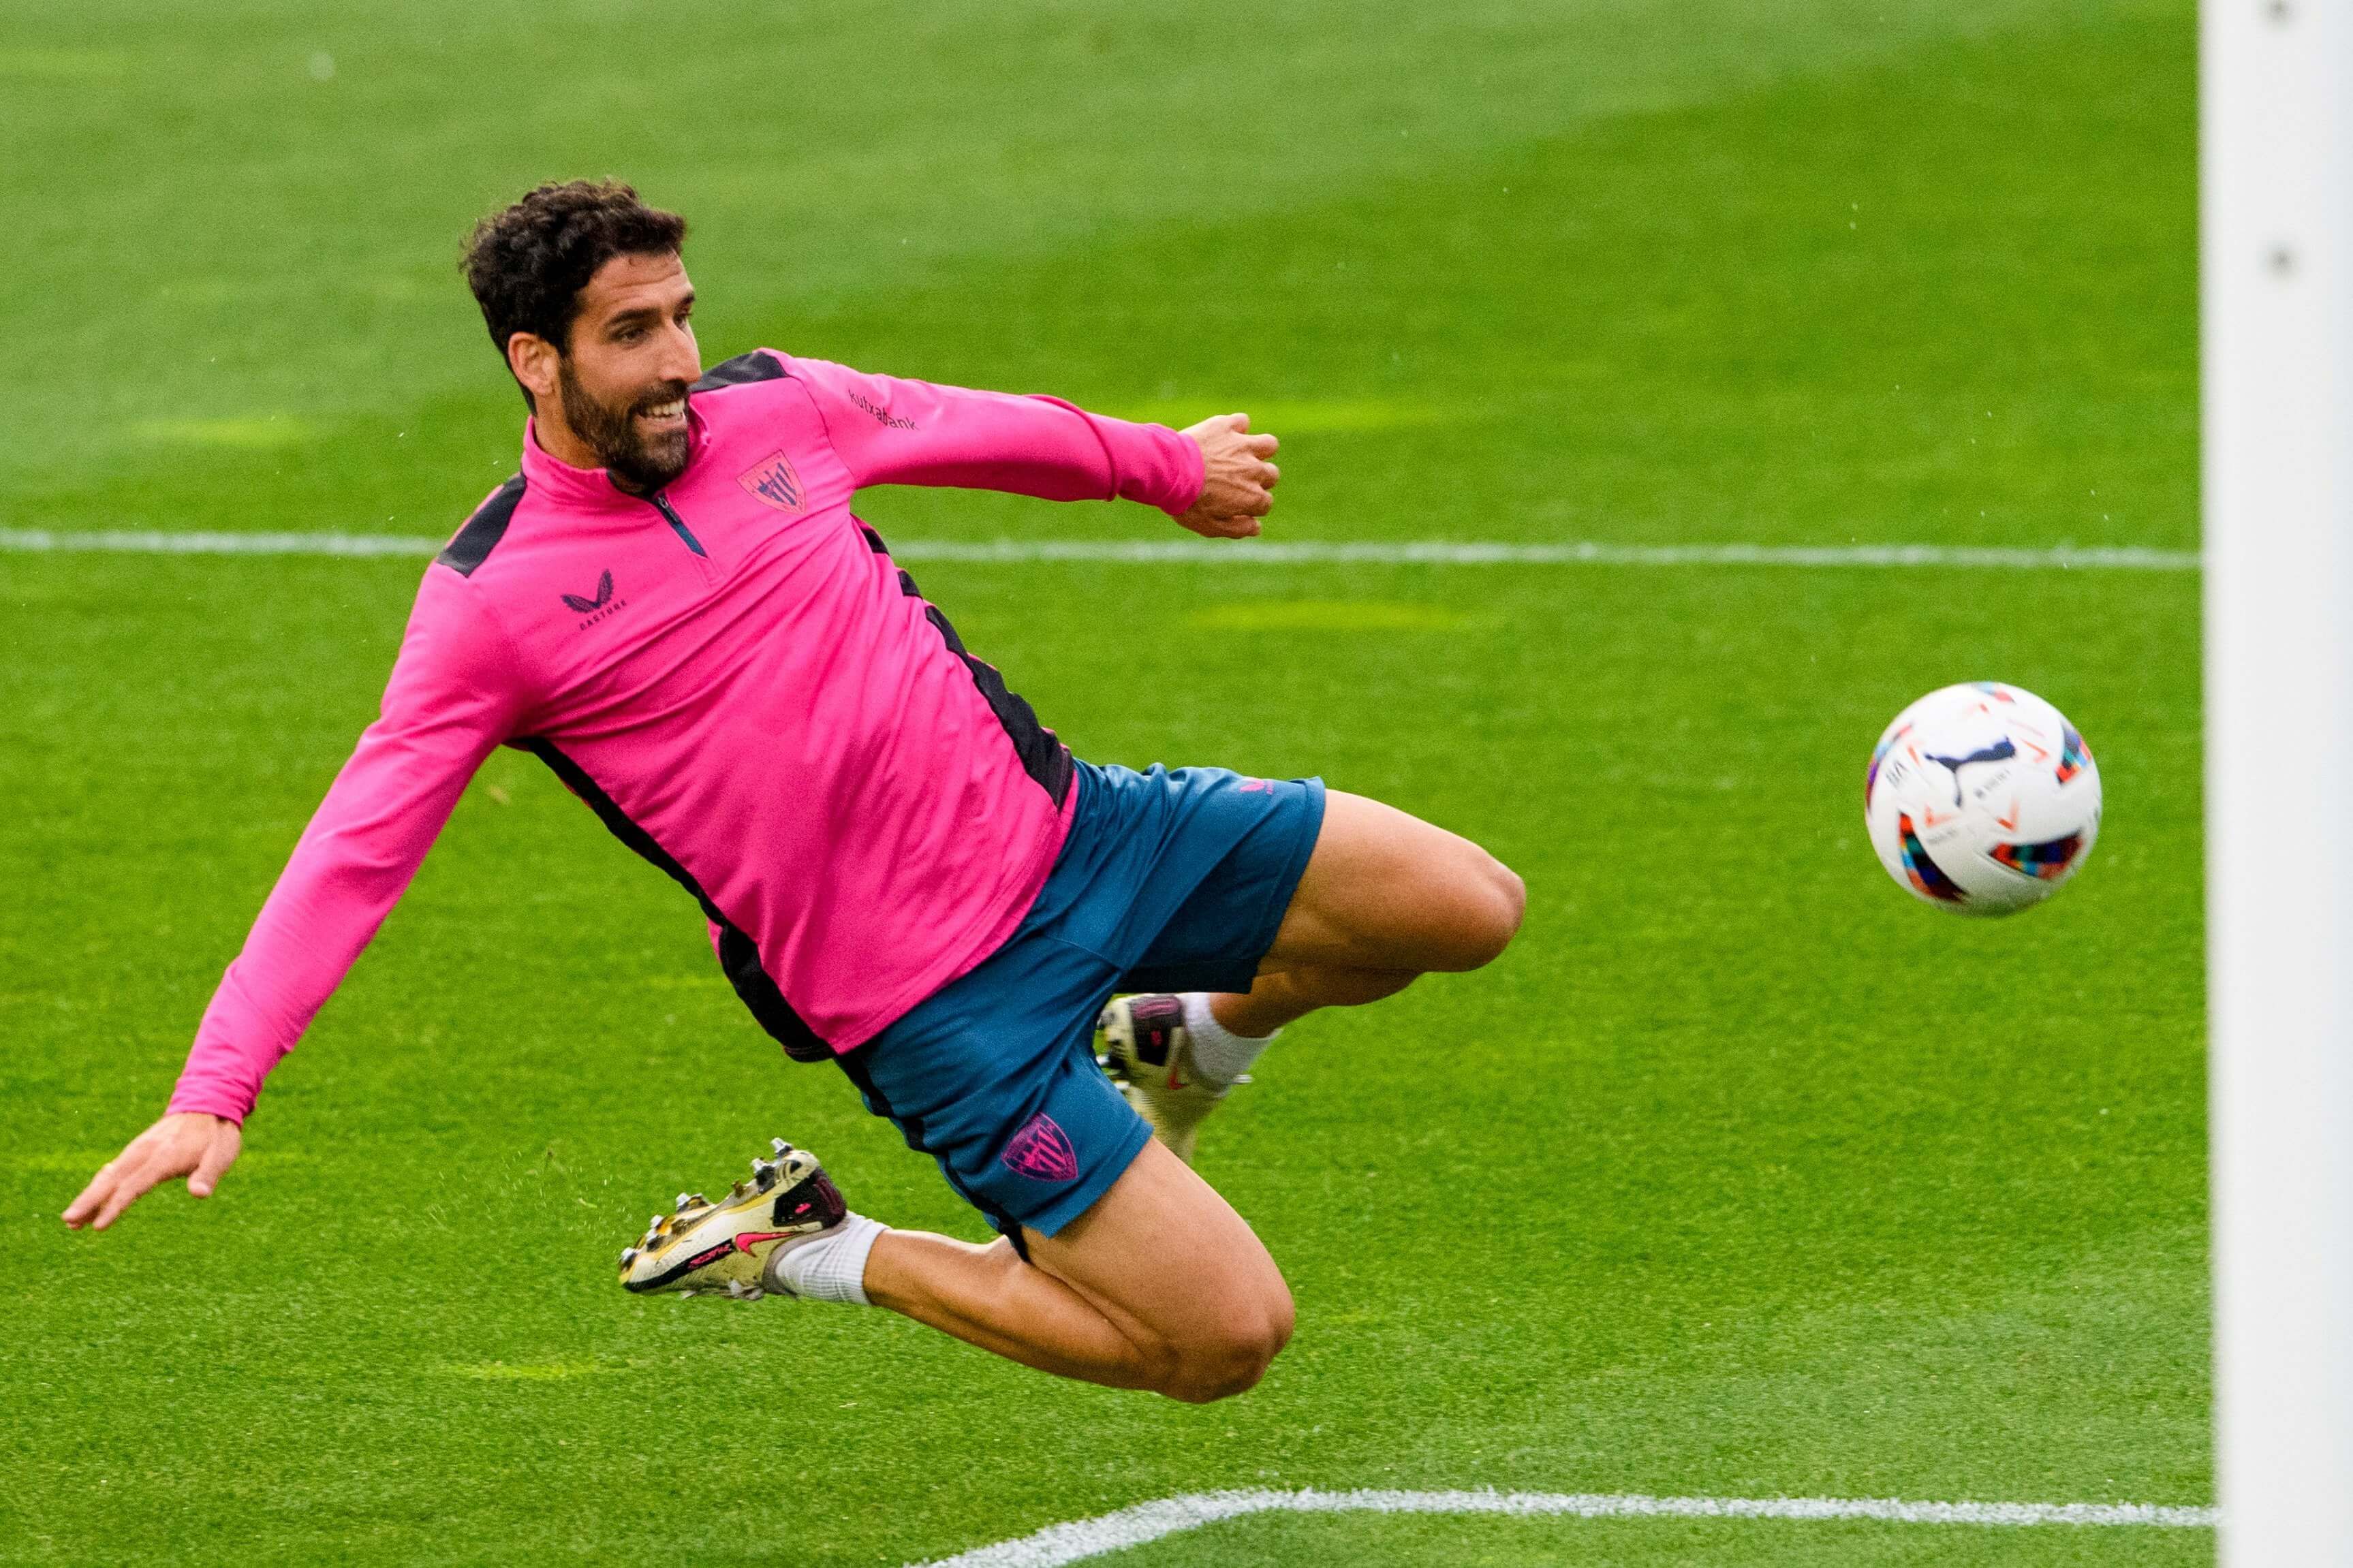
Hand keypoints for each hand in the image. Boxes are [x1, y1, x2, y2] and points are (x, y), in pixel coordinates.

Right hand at [62, 1112, 241, 1230]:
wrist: (209, 1104)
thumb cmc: (217, 1135)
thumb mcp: (221, 1154)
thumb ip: (208, 1174)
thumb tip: (199, 1193)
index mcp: (163, 1157)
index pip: (134, 1186)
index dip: (115, 1207)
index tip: (98, 1227)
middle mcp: (144, 1153)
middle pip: (111, 1180)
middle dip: (88, 1201)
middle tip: (68, 1221)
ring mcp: (138, 1151)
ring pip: (108, 1176)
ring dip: (89, 1196)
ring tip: (71, 1220)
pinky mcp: (137, 1151)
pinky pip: (114, 1171)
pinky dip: (100, 1186)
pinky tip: (90, 1201)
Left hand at [1174, 414, 1279, 538]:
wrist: (1168, 472)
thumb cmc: (1187, 503)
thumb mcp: (1210, 526)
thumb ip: (1238, 529)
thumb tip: (1257, 527)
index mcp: (1252, 496)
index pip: (1265, 503)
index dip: (1251, 504)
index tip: (1234, 503)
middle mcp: (1254, 470)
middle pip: (1271, 474)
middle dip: (1258, 479)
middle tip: (1235, 479)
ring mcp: (1242, 446)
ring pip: (1269, 445)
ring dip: (1260, 450)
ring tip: (1242, 455)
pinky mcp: (1227, 427)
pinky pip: (1242, 421)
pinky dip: (1236, 427)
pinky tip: (1223, 436)